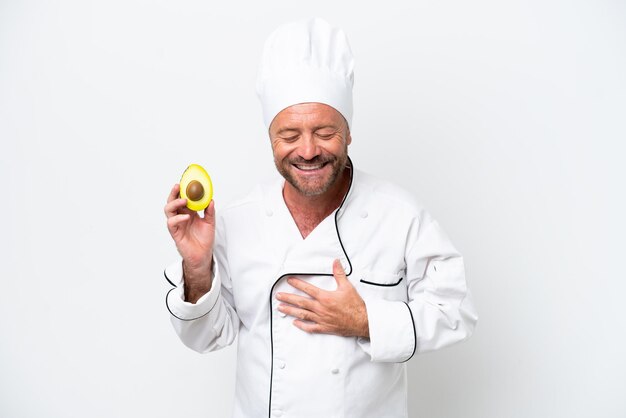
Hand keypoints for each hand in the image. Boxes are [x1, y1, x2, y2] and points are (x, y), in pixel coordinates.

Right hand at [164, 183, 214, 301]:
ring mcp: (177, 224)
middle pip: (172, 201)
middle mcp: (181, 216)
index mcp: (189, 212)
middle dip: (174, 193)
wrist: (203, 255)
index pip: (183, 198)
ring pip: (168, 210)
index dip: (183, 190)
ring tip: (184, 200)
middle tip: (178, 186)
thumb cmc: (204, 240)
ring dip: (174, 203)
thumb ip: (210, 212)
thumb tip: (211, 200)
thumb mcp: (211, 223)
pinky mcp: (175, 233)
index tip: (186, 181)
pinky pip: (172, 223)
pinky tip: (186, 217)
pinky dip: (178, 218)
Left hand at [276, 259, 369, 337]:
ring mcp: (321, 319)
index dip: (297, 284)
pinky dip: (302, 325)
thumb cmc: (355, 305)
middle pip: (301, 302)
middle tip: (278, 296)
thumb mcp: (347, 287)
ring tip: (281, 308)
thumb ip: (339, 274)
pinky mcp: (324, 328)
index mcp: (325, 297)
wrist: (362, 321)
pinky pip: (310, 327)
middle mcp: (321, 308)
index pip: (308, 289)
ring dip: (290, 311)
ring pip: (302, 314)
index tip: (289, 280)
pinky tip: (295, 323)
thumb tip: (335, 261)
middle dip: (288, 298)